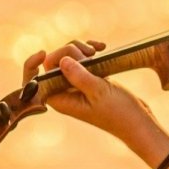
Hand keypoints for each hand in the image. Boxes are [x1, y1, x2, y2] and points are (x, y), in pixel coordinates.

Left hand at [21, 39, 162, 147]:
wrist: (137, 120)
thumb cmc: (119, 112)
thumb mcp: (99, 92)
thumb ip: (79, 76)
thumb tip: (61, 61)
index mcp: (59, 99)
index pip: (33, 79)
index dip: (32, 64)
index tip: (42, 52)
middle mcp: (63, 91)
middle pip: (52, 60)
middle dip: (68, 51)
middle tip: (89, 56)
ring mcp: (75, 83)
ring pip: (67, 55)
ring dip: (81, 49)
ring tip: (97, 53)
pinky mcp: (87, 77)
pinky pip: (81, 56)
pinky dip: (89, 50)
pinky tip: (102, 48)